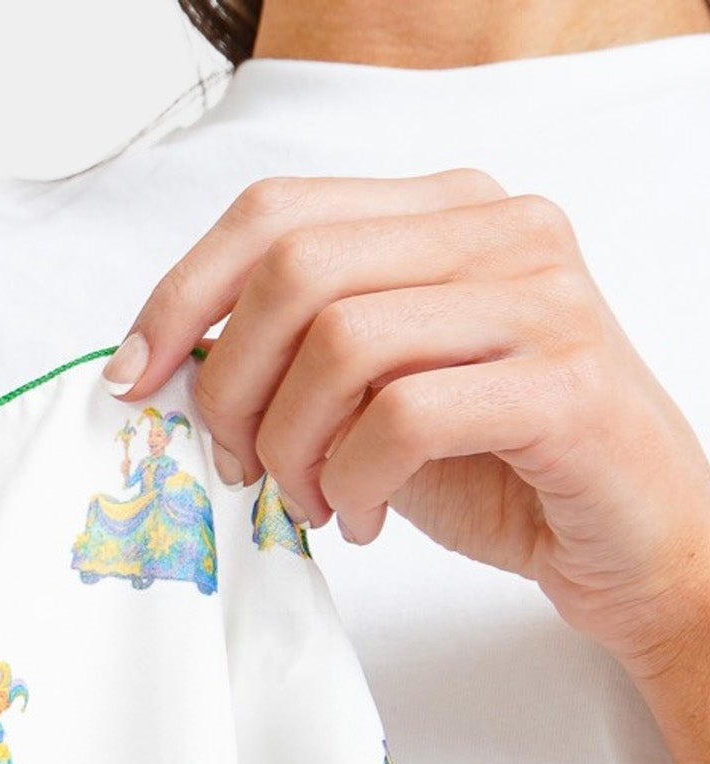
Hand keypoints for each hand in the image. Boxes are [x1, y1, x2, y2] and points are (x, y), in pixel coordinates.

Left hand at [107, 172, 709, 688]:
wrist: (635, 544)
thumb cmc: (507, 470)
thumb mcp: (381, 398)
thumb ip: (302, 359)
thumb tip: (175, 362)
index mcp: (450, 213)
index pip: (278, 212)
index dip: (184, 294)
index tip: (136, 379)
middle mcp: (501, 231)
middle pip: (296, 271)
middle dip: (233, 386)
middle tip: (239, 468)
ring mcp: (540, 299)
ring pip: (342, 342)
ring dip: (295, 445)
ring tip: (315, 501)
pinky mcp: (561, 383)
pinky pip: (404, 417)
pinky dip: (359, 481)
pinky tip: (366, 517)